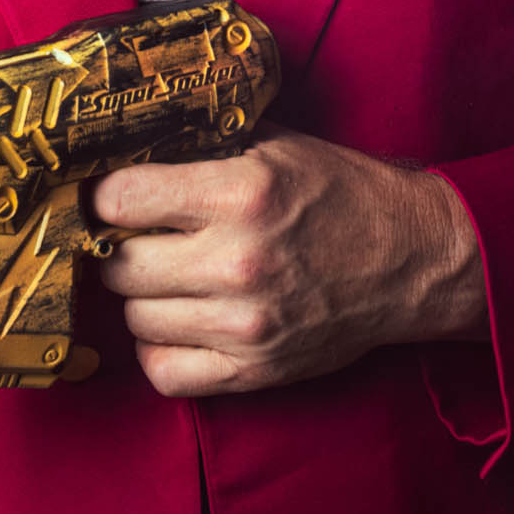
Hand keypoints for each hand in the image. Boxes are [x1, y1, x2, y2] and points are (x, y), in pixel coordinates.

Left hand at [91, 125, 486, 396]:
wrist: (408, 257)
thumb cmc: (340, 192)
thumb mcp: (275, 144)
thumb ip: (204, 143)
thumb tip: (133, 140)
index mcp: (239, 193)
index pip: (122, 199)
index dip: (105, 195)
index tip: (110, 195)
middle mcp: (236, 261)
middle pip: (119, 266)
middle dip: (118, 248)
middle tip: (135, 236)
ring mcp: (244, 324)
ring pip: (136, 320)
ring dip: (141, 297)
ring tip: (164, 276)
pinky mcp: (255, 370)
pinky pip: (166, 373)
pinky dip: (158, 350)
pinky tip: (175, 322)